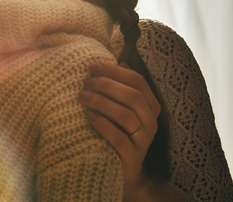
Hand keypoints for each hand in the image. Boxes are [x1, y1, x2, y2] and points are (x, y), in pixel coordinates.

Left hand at [78, 62, 160, 192]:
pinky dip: (103, 125)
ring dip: (102, 102)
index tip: (91, 66)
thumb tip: (118, 62)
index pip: (138, 81)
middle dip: (106, 85)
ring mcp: (143, 142)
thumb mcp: (120, 107)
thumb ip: (121, 87)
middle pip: (133, 96)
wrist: (120, 170)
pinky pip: (119, 138)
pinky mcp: (131, 158)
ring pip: (127, 116)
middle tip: (85, 81)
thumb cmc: (116, 131)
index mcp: (150, 106)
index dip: (114, 71)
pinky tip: (88, 116)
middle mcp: (151, 123)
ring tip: (82, 96)